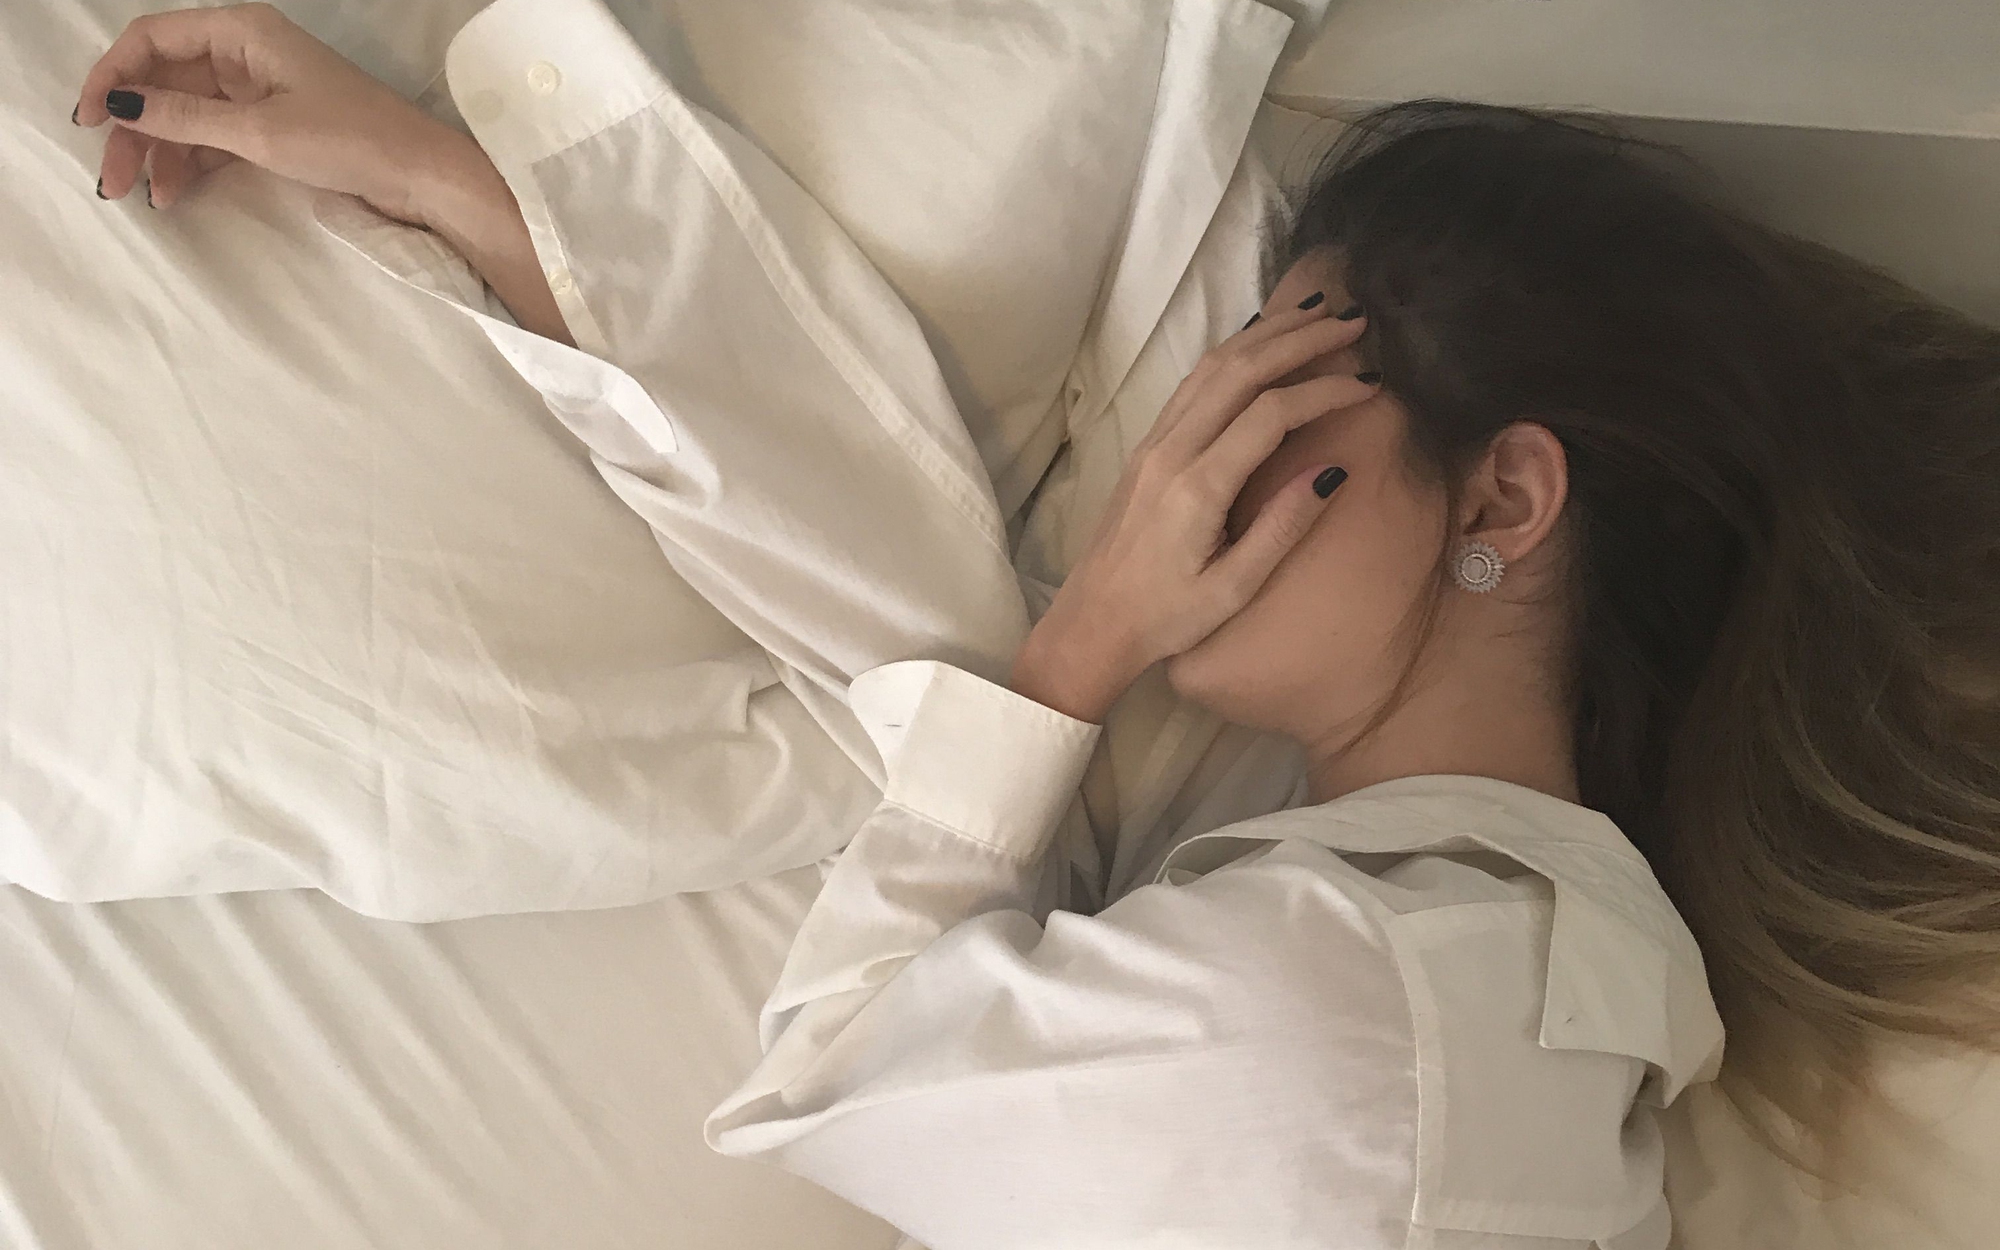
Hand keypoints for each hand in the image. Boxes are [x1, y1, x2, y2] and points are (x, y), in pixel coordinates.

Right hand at [74, 2, 473, 220]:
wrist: (422, 176)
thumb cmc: (350, 139)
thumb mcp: (258, 131)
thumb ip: (184, 117)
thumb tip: (118, 105)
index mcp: (242, 30)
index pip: (153, 39)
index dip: (112, 76)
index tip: (87, 121)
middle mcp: (246, 51)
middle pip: (165, 80)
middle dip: (134, 127)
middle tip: (111, 179)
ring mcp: (260, 89)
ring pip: (187, 113)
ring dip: (160, 152)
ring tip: (145, 197)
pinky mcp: (274, 125)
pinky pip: (215, 136)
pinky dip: (193, 162)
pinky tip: (174, 194)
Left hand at [1010, 299, 1375, 722]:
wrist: (1092, 623)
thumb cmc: (1166, 617)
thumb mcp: (1233, 588)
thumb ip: (1282, 527)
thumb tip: (1332, 472)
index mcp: (1197, 487)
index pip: (1270, 414)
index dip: (1324, 390)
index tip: (1371, 383)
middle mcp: (1171, 451)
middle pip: (1240, 371)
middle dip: (1300, 339)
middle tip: (1354, 321)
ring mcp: (1153, 444)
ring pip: (1212, 367)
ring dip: (1264, 335)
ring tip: (1315, 313)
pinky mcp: (1146, 447)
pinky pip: (1192, 384)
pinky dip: (1231, 353)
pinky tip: (1255, 340)